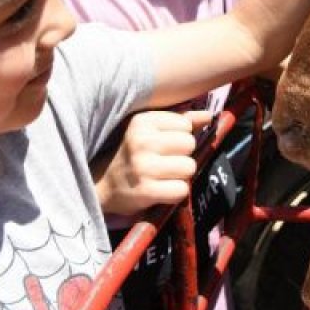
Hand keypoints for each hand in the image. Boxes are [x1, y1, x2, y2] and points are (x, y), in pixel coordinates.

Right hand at [95, 109, 209, 215]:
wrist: (100, 186)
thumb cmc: (129, 154)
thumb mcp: (147, 131)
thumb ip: (179, 120)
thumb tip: (209, 115)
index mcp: (142, 121)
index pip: (185, 125)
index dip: (179, 137)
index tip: (162, 146)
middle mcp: (142, 141)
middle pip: (190, 144)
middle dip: (182, 155)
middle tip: (163, 163)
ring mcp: (144, 166)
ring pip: (189, 167)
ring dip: (180, 175)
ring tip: (162, 176)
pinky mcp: (146, 190)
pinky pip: (182, 190)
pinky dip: (175, 193)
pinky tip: (160, 190)